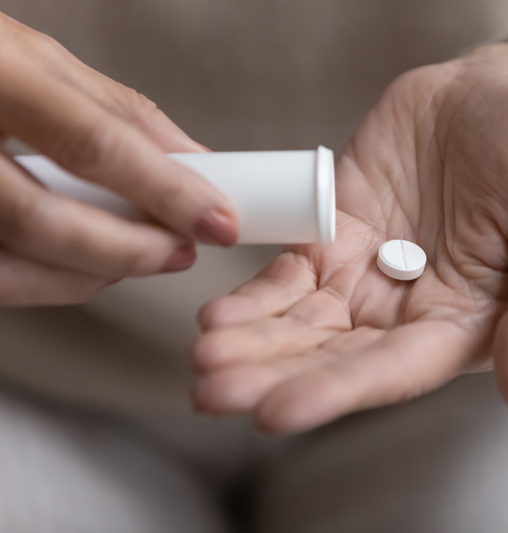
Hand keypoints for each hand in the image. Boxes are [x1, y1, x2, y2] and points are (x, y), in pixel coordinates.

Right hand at [0, 12, 237, 305]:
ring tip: (139, 258)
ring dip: (89, 276)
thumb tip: (194, 161)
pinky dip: (46, 281)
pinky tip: (83, 265)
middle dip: (130, 251)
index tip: (218, 221)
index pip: (93, 145)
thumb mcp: (37, 58)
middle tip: (181, 251)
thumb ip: (117, 112)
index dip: (166, 192)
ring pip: (9, 267)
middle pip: (45, 221)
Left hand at [190, 42, 507, 432]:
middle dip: (274, 376)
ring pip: (302, 323)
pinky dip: (253, 296)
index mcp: (464, 324)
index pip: (395, 370)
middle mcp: (410, 313)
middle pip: (335, 357)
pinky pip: (289, 275)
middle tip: (214, 391)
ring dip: (252, 343)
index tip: (277, 412)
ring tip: (202, 355)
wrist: (499, 93)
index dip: (337, 392)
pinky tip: (218, 314)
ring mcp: (368, 275)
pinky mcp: (335, 237)